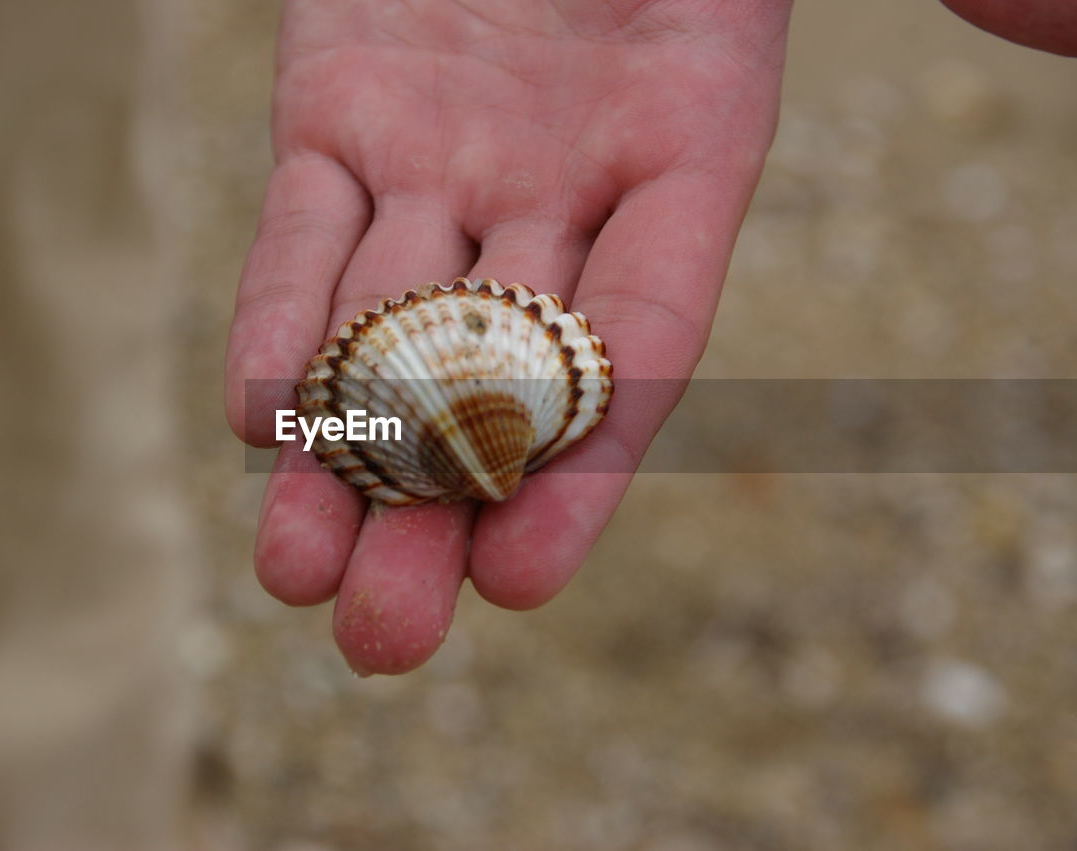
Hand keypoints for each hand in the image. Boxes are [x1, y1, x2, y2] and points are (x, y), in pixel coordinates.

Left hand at [225, 0, 790, 673]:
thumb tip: (1059, 17)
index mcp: (694, 152)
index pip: (641, 343)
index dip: (582, 465)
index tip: (518, 581)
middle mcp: (563, 184)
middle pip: (500, 375)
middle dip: (439, 508)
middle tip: (385, 642)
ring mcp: (447, 154)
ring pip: (386, 330)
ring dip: (339, 457)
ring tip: (296, 577)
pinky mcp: (339, 108)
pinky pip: (305, 229)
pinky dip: (280, 316)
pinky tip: (255, 418)